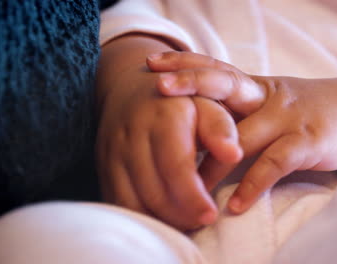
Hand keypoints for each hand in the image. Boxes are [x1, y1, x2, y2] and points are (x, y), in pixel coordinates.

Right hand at [96, 36, 242, 229]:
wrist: (130, 91)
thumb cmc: (180, 103)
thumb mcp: (207, 105)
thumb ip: (222, 129)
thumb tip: (233, 155)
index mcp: (163, 117)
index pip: (175, 167)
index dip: (193, 197)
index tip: (210, 214)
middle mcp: (133, 135)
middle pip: (154, 190)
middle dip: (181, 215)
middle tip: (201, 221)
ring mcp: (113, 152)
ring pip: (133, 202)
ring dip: (162, 220)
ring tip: (185, 222)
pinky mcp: (103, 167)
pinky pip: (118, 203)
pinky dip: (141, 217)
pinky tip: (163, 217)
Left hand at [147, 51, 336, 213]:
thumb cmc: (300, 110)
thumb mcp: (267, 100)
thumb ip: (235, 109)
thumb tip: (192, 128)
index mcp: (254, 85)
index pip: (216, 67)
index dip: (185, 62)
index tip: (152, 63)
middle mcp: (267, 95)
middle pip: (225, 84)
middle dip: (192, 84)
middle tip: (160, 89)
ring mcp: (287, 117)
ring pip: (242, 135)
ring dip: (213, 162)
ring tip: (188, 185)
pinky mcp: (307, 141)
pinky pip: (274, 164)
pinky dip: (253, 185)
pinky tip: (235, 204)